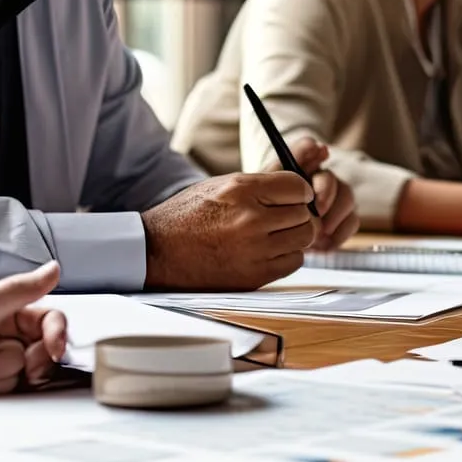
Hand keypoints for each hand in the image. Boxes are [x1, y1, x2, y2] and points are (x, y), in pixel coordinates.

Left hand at [0, 263, 67, 396]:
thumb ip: (18, 290)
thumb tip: (53, 269)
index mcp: (8, 310)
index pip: (50, 320)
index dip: (57, 336)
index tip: (54, 351)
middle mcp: (7, 333)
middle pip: (39, 352)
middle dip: (12, 363)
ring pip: (20, 375)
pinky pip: (3, 390)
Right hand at [142, 170, 316, 290]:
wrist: (157, 252)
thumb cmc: (187, 216)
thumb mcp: (220, 186)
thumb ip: (259, 185)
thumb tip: (299, 188)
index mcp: (241, 189)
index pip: (298, 186)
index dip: (300, 191)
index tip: (296, 197)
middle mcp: (250, 218)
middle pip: (304, 214)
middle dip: (297, 214)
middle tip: (282, 217)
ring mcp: (254, 249)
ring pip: (304, 238)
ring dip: (294, 236)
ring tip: (274, 234)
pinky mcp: (255, 275)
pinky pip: (294, 262)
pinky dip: (287, 256)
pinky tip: (268, 252)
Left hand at [276, 138, 358, 250]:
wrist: (280, 243)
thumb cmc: (270, 216)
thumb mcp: (265, 198)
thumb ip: (279, 180)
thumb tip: (305, 157)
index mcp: (298, 170)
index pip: (306, 150)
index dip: (311, 150)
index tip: (320, 151)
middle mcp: (321, 179)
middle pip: (331, 177)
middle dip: (326, 192)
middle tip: (318, 210)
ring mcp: (336, 198)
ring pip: (347, 197)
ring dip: (335, 215)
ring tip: (320, 232)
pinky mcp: (345, 218)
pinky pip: (352, 221)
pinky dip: (340, 233)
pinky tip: (325, 244)